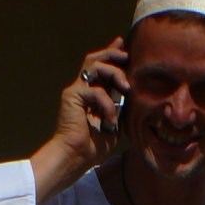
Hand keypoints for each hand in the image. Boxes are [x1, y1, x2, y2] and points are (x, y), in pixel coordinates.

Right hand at [30, 38, 129, 198]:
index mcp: (92, 93)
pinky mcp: (71, 97)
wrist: (76, 158)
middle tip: (127, 57)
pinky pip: (95, 91)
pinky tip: (110, 121)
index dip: (113, 54)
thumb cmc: (94, 146)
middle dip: (113, 54)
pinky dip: (107, 105)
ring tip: (126, 87)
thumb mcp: (115, 123)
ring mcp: (76, 91)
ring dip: (113, 72)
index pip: (102, 68)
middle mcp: (82, 88)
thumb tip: (133, 93)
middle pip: (95, 59)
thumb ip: (121, 106)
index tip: (125, 46)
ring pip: (94, 65)